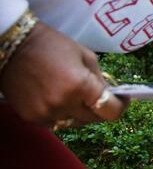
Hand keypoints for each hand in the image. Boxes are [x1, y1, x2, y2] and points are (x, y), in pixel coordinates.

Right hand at [0, 23, 127, 127]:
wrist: (11, 46)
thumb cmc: (51, 45)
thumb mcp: (85, 55)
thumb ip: (100, 78)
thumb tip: (112, 94)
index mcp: (80, 85)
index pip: (110, 111)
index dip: (121, 106)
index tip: (123, 99)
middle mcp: (64, 103)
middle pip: (94, 119)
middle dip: (103, 109)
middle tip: (103, 98)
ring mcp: (46, 112)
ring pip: (75, 123)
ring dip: (82, 113)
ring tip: (80, 98)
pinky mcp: (32, 117)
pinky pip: (56, 123)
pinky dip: (63, 115)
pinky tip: (61, 100)